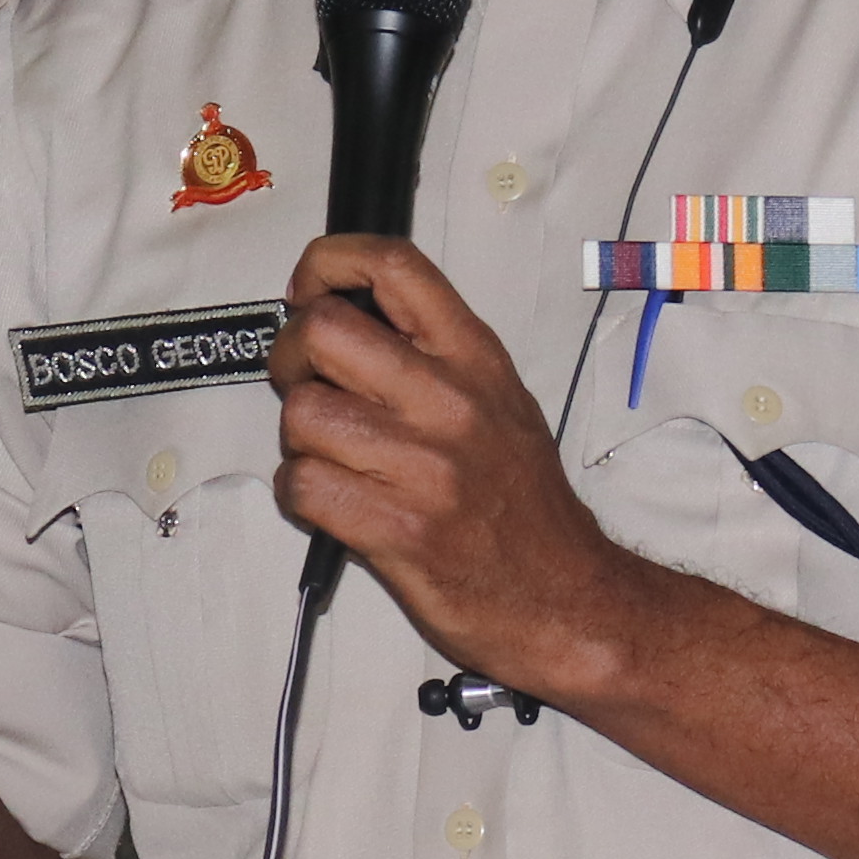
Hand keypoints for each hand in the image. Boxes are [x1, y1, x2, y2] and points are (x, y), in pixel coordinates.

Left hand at [269, 231, 633, 686]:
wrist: (566, 596)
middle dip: (292, 358)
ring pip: (301, 415)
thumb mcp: (501, 401)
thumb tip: (350, 318)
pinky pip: (301, 484)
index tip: (309, 289)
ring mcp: (423, 465)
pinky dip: (300, 494)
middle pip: (321, 333)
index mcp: (476, 359)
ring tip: (335, 457)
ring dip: (299, 439)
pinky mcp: (395, 528)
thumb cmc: (525, 505)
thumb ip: (435, 354)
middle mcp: (450, 402)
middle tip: (309, 384)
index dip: (329, 262)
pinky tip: (334, 501)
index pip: (393, 267)